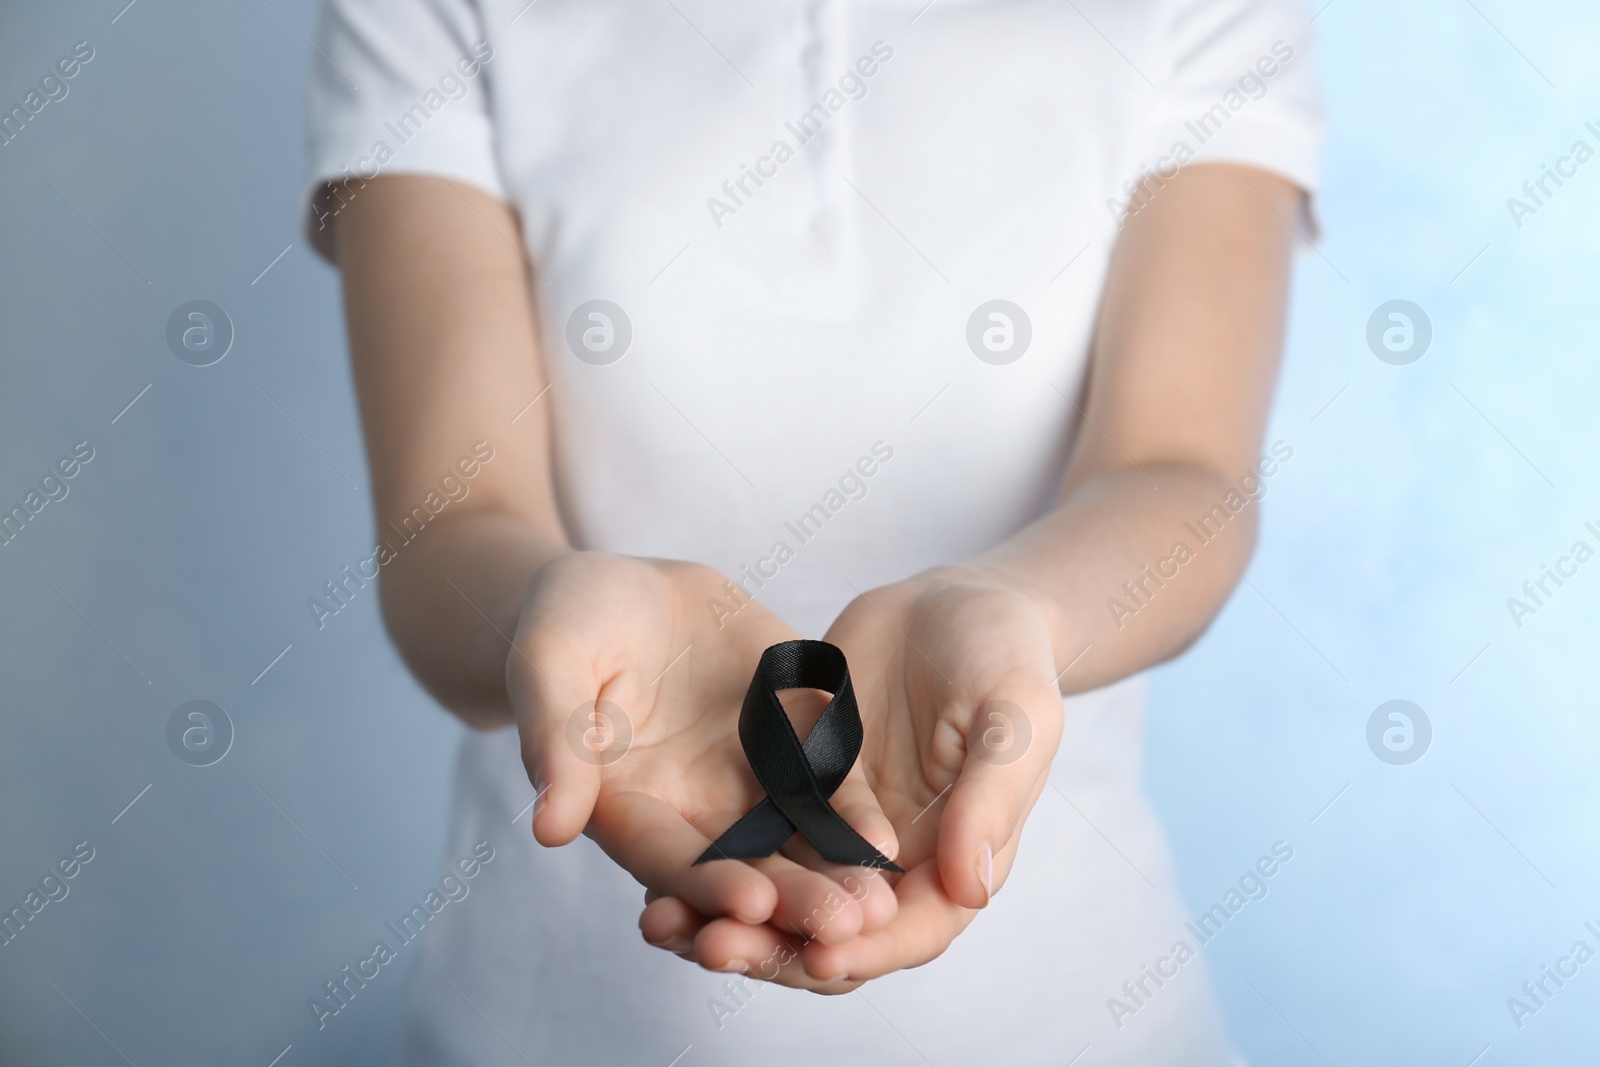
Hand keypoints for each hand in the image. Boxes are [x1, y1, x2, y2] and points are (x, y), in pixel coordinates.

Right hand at [512, 552, 898, 950]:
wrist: (624, 590)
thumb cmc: (567, 624)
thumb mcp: (548, 665)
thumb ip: (555, 740)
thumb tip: (552, 827)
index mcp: (624, 806)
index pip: (667, 856)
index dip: (708, 882)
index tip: (752, 902)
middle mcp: (690, 810)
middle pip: (742, 865)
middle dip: (792, 899)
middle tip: (843, 927)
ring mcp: (743, 781)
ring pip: (793, 839)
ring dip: (835, 876)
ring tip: (880, 910)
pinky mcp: (789, 741)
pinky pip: (826, 783)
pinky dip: (854, 816)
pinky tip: (889, 846)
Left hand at [643, 565, 1065, 988]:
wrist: (953, 601)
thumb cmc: (1004, 656)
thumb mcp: (1014, 717)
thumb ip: (991, 799)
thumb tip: (970, 889)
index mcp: (953, 862)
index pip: (907, 933)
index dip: (863, 948)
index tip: (816, 951)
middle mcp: (891, 866)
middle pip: (830, 932)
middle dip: (772, 948)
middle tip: (709, 945)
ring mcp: (836, 835)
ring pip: (779, 898)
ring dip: (724, 919)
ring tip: (661, 923)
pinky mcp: (794, 795)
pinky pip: (746, 842)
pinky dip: (707, 863)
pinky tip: (653, 872)